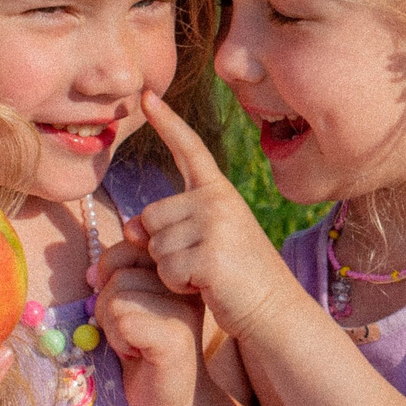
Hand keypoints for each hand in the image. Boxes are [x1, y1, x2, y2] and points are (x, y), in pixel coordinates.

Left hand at [93, 233, 205, 405]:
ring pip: (117, 298)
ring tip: (136, 343)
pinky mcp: (174, 336)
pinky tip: (138, 355)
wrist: (174, 403)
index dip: (111, 276)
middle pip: (118, 273)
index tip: (126, 307)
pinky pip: (122, 322)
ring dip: (113, 327)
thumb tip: (92, 271)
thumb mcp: (129, 307)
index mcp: (174, 272)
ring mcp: (182, 309)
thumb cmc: (147, 354)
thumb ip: (116, 280)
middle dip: (109, 305)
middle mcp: (183, 285)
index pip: (126, 248)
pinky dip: (119, 341)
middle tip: (131, 332)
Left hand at [121, 91, 302, 345]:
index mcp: (218, 191)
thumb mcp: (202, 243)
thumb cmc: (235, 277)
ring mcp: (215, 225)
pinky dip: (178, 287)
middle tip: (199, 263)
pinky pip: (166, 270)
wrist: (274, 309)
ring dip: (171, 271)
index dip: (167, 122)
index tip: (147, 95)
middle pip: (150, 216)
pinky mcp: (210, 254)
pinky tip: (207, 287)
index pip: (189, 149)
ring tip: (206, 276)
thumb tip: (131, 228)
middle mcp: (217, 200)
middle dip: (161, 247)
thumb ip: (169, 227)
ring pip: (154, 246)